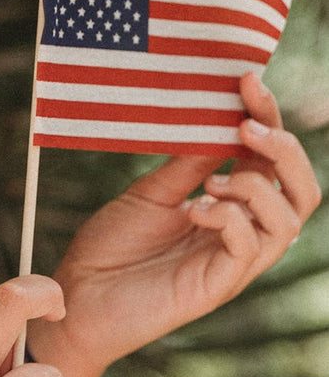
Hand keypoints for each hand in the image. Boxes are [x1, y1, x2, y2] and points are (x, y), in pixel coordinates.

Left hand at [28, 72, 321, 376]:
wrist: (75, 296)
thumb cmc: (109, 248)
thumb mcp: (151, 193)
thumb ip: (191, 162)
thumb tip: (226, 116)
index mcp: (226, 209)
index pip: (269, 163)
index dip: (267, 119)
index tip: (246, 80)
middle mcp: (238, 236)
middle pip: (301, 192)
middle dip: (284, 150)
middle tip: (245, 127)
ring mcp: (230, 264)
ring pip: (289, 222)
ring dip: (256, 187)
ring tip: (212, 181)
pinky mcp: (216, 288)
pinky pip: (250, 248)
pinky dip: (229, 218)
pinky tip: (194, 210)